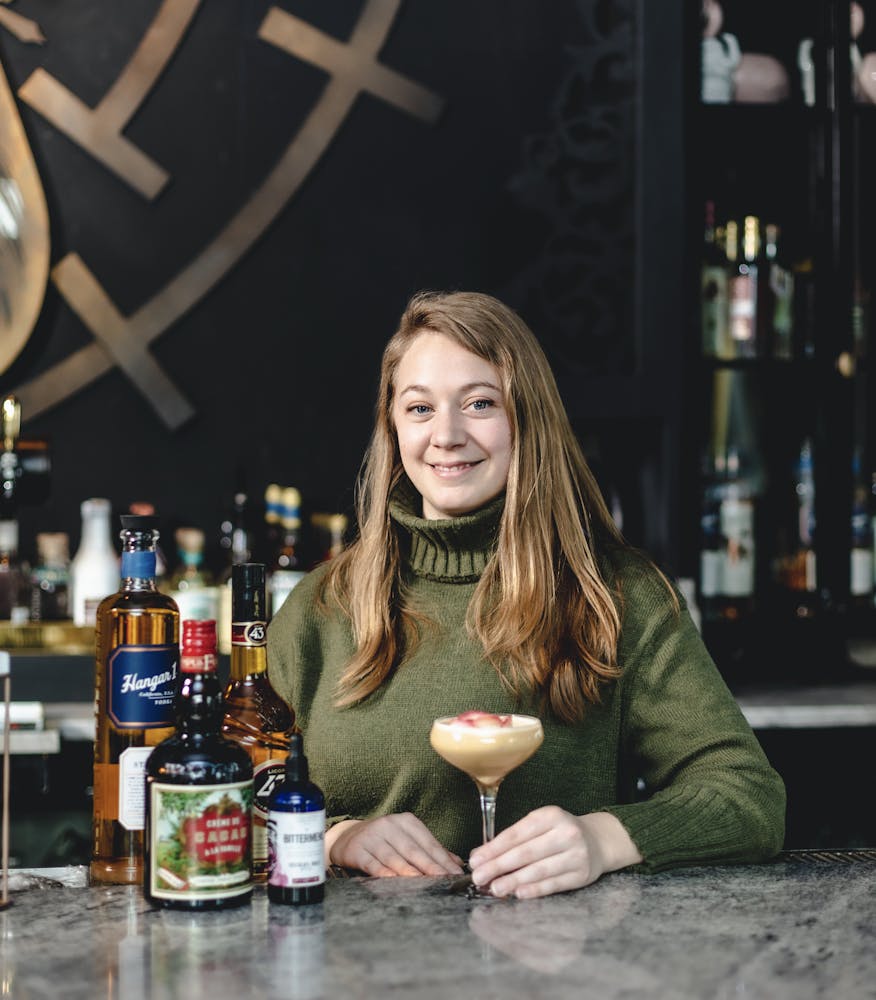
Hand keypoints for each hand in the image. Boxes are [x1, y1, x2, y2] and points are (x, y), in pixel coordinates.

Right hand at [327, 813, 463, 876]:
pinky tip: (395, 882)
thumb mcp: (407, 839)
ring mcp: (372, 837)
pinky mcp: (358, 850)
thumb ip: (430, 850)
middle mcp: (390, 825)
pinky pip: (374, 864)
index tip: (455, 873)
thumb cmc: (383, 841)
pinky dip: (385, 874)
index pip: (428, 842)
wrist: (347, 837)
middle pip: (414, 850)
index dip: (443, 859)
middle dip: (431, 866)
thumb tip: (457, 863)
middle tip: (444, 880)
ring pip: (395, 857)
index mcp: (406, 822)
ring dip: (410, 872)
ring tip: (424, 883)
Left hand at [468, 807, 641, 898]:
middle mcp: (565, 833)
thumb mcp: (541, 825)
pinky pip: (553, 884)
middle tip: (479, 876)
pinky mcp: (581, 875)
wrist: (598, 841)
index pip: (517, 834)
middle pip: (525, 853)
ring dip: (513, 881)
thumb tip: (482, 854)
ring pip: (538, 870)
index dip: (494, 848)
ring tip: (494, 888)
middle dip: (498, 866)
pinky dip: (534, 890)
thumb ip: (515, 838)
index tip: (476, 859)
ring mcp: (575, 855)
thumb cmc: (560, 832)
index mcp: (551, 815)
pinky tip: (518, 893)